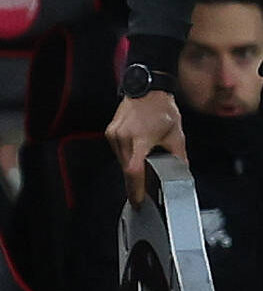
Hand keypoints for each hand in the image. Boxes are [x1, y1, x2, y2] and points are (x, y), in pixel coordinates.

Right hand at [106, 90, 186, 205]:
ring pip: (121, 161)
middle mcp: (123, 137)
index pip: (134, 170)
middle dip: (137, 180)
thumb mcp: (177, 135)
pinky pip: (118, 152)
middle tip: (147, 188)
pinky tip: (138, 153)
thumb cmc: (162, 109)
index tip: (138, 200)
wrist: (148, 90)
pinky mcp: (110, 132)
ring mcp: (114, 134)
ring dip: (132, 168)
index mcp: (140, 139)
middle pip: (127, 169)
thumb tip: (180, 174)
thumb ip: (178, 157)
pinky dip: (127, 157)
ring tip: (145, 165)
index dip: (135, 188)